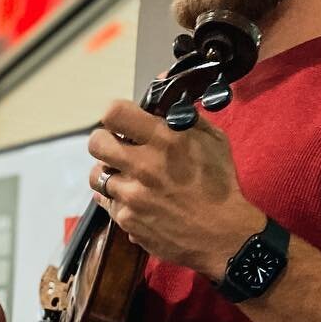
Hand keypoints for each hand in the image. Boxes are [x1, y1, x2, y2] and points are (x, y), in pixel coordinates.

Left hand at [87, 99, 263, 280]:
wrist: (224, 236)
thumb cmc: (221, 184)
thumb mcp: (213, 139)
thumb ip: (184, 114)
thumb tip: (161, 85)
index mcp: (164, 140)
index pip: (114, 113)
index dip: (115, 116)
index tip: (123, 124)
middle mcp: (142, 166)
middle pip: (96, 143)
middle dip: (105, 142)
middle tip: (118, 149)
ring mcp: (131, 196)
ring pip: (97, 176)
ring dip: (109, 174)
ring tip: (128, 178)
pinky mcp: (127, 221)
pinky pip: (108, 203)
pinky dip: (119, 200)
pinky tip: (137, 201)